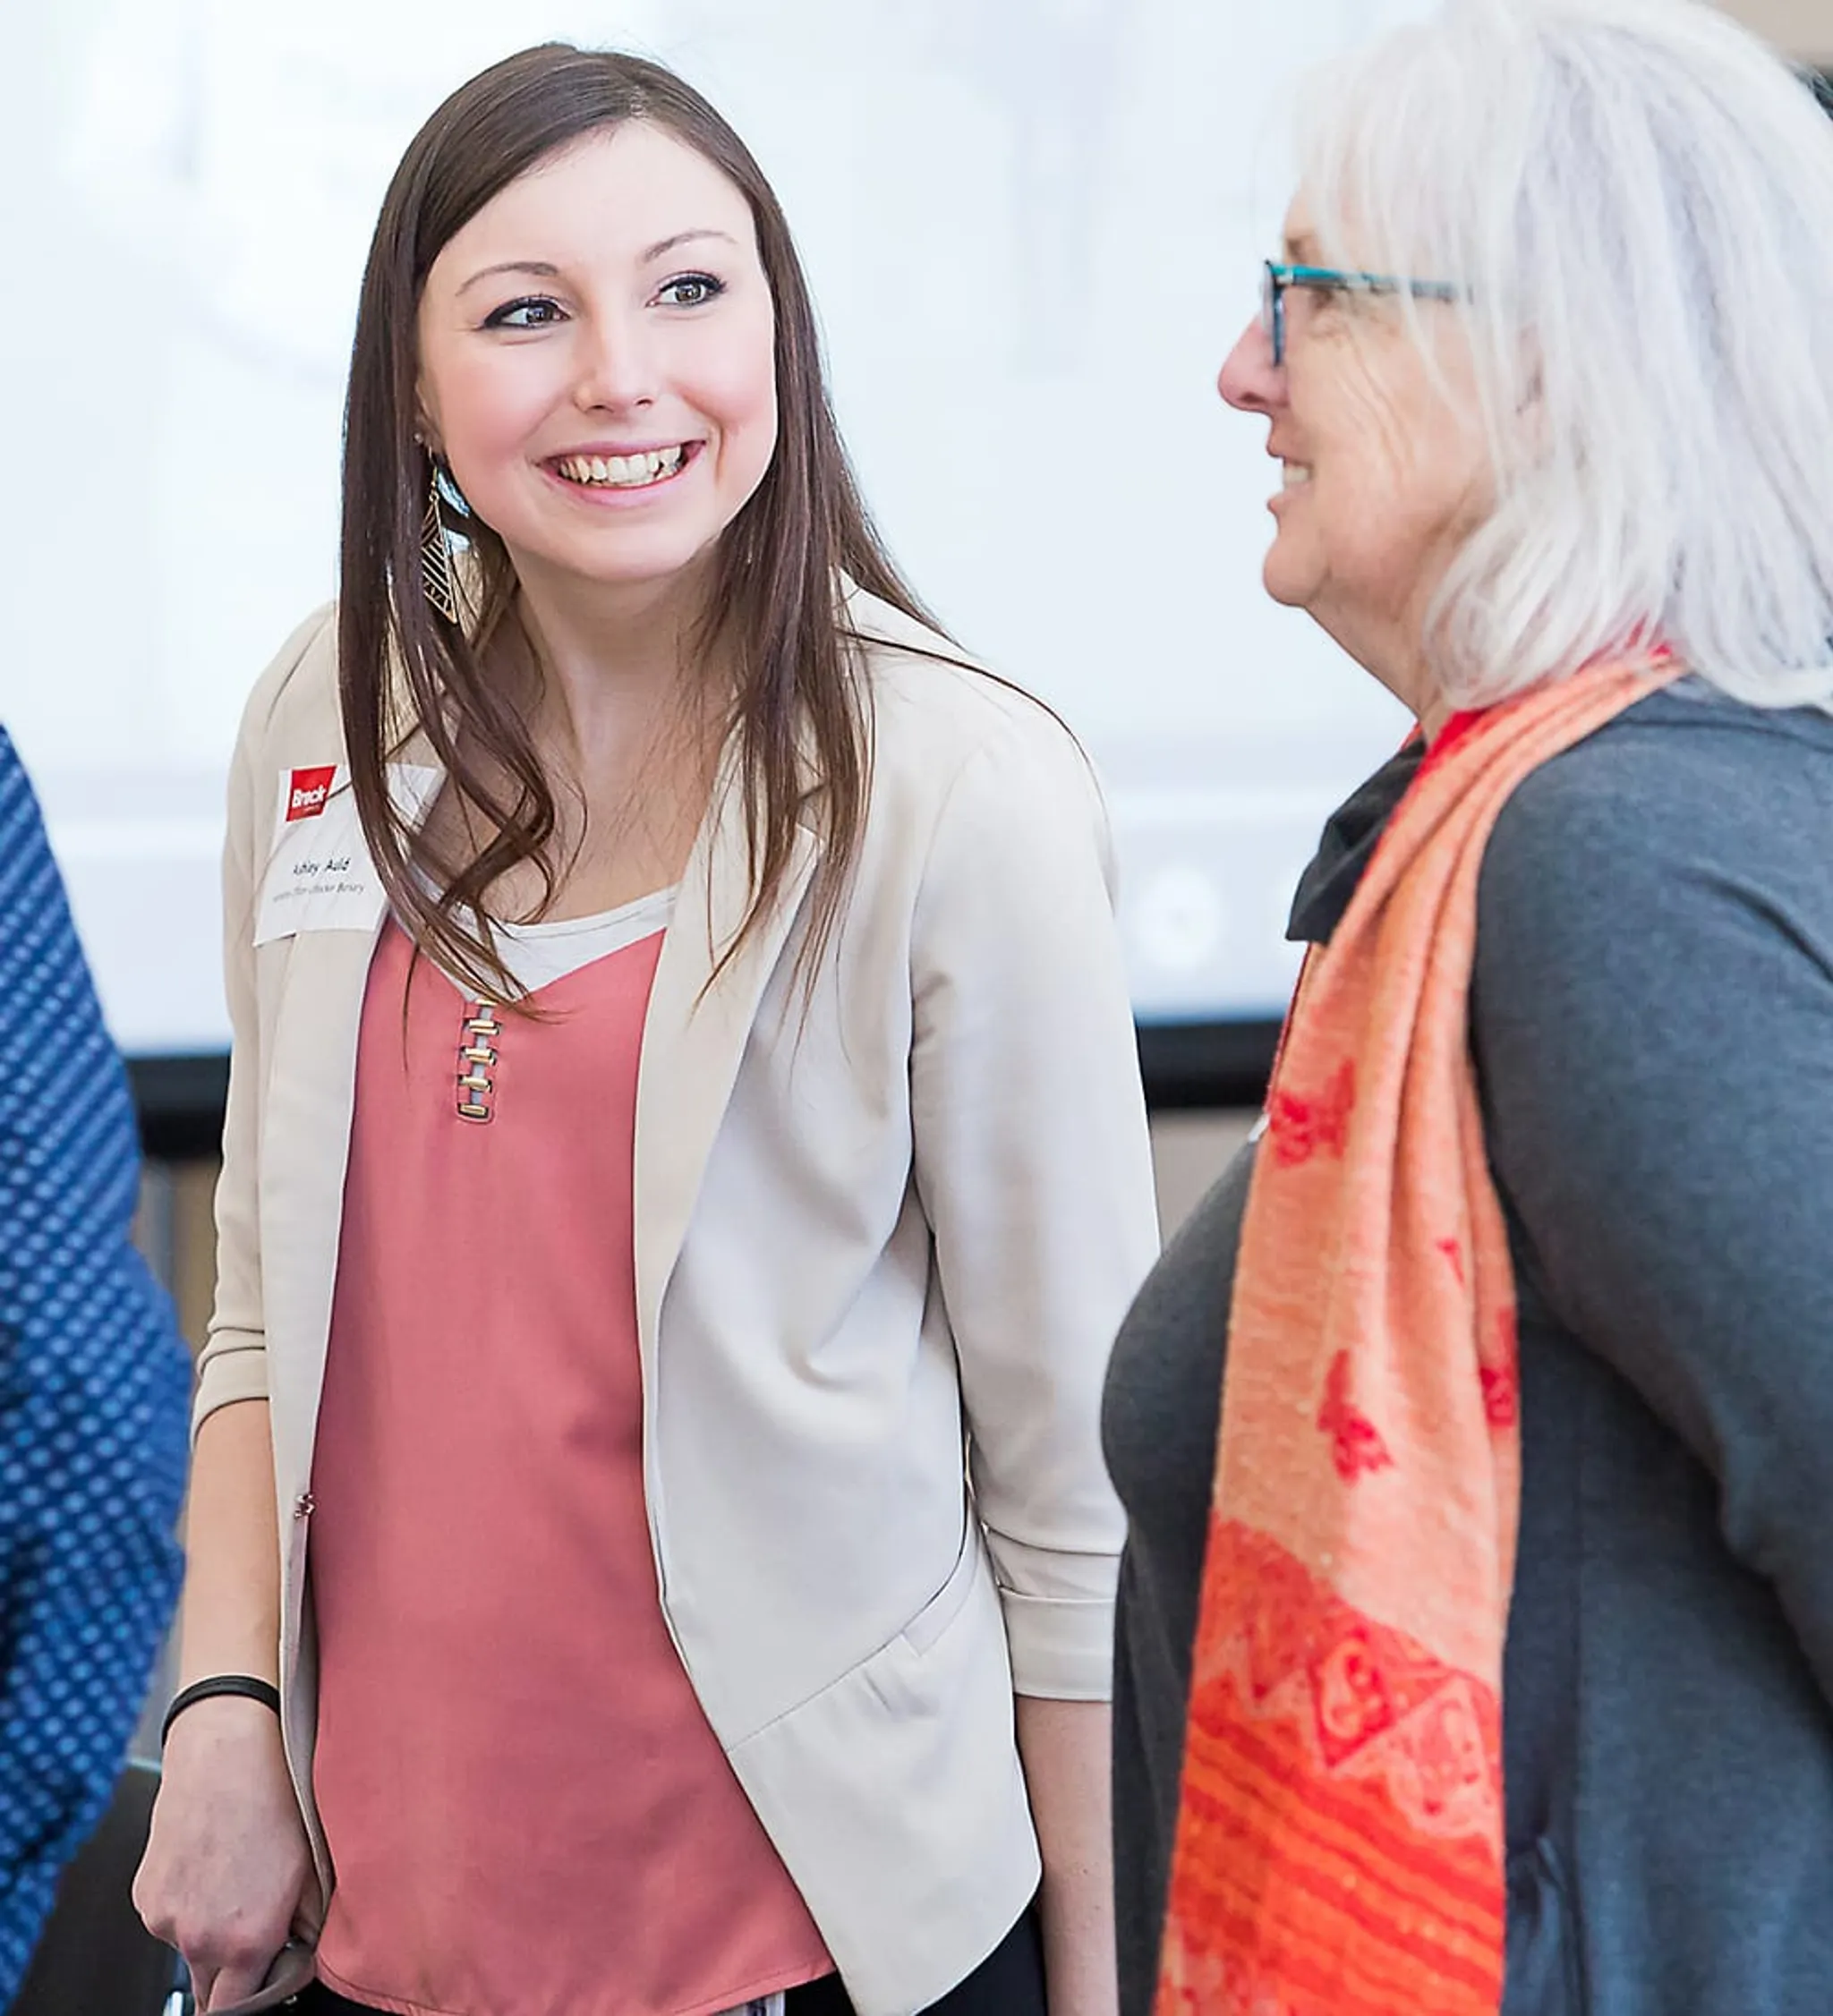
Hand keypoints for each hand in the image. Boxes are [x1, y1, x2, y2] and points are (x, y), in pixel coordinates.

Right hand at [133, 1696, 318, 2011]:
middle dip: (233, 1973)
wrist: (227, 1750)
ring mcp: (165, 1920)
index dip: (258, 1996)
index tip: (269, 1979)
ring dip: (209, 1933)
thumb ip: (307, 1928)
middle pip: (211, 1989)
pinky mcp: (145, 1897)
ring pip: (190, 1951)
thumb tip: (301, 1953)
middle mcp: (200, 1939)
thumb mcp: (313, 1868)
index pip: (240, 2009)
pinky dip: (188, 1905)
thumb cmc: (276, 1796)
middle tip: (257, 1929)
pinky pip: (170, 1920)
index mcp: (246, 1941)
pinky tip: (211, 1865)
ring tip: (236, 1878)